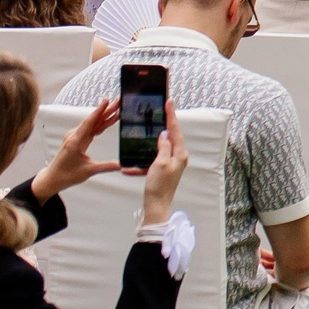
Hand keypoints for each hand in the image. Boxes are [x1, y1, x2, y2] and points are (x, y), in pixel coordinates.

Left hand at [29, 97, 122, 201]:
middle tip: (118, 101)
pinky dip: (101, 123)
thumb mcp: (88, 171)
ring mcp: (75, 137)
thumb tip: (121, 165)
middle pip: (93, 120)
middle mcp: (74, 136)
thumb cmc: (66, 175)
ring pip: (93, 123)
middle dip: (106, 110)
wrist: (53, 178)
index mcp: (75, 142)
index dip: (98, 111)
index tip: (106, 101)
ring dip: (105, 115)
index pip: (89, 123)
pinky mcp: (78, 139)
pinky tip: (109, 119)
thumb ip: (105, 166)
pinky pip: (91, 128)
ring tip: (117, 107)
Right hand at [139, 110, 187, 226]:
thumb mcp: (160, 163)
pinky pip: (149, 163)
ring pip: (158, 149)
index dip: (171, 115)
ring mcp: (170, 164)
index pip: (175, 130)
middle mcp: (177, 157)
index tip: (169, 101)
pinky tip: (128, 168)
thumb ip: (162, 147)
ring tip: (142, 134)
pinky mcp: (161, 171)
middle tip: (158, 111)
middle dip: (162, 125)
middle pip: (169, 137)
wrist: (155, 207)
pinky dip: (139, 165)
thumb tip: (164, 134)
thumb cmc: (159, 186)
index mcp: (180, 154)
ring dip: (148, 145)